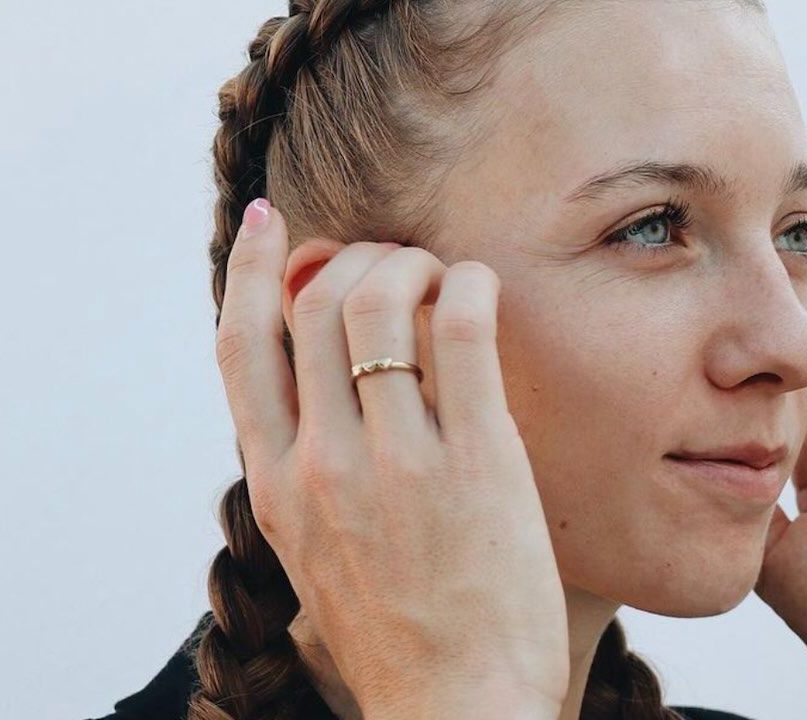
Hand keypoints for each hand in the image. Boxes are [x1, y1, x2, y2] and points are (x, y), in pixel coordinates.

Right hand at [214, 200, 568, 718]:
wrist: (458, 707)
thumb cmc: (401, 633)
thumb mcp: (321, 552)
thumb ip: (310, 472)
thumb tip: (326, 391)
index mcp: (278, 484)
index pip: (239, 345)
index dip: (250, 268)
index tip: (271, 221)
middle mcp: (324, 463)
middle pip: (313, 302)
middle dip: (353, 255)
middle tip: (397, 264)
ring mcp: (398, 461)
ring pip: (378, 299)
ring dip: (412, 261)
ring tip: (442, 277)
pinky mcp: (478, 461)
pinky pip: (462, 328)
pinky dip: (468, 283)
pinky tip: (482, 289)